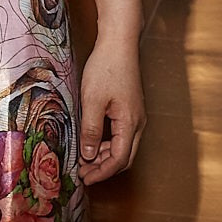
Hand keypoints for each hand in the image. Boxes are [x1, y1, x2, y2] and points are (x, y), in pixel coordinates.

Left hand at [75, 45, 144, 184]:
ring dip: (105, 156)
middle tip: (84, 174)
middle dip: (104, 169)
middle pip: (124, 157)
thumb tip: (89, 155)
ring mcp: (136, 116)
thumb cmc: (106, 67)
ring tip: (84, 160)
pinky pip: (122, 135)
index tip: (85, 178)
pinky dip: (108, 143)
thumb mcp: (92, 100)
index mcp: (130, 122)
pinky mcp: (130, 109)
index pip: (119, 159)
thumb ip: (90, 130)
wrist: (119, 43)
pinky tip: (92, 142)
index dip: (102, 172)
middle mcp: (138, 122)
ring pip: (124, 147)